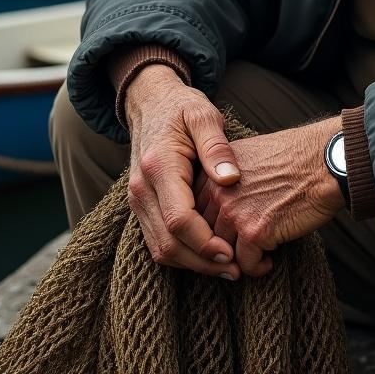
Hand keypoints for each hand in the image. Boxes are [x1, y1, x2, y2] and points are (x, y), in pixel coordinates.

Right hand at [124, 64, 241, 277]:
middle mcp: (141, 188)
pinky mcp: (142, 206)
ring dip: (192, 264)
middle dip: (201, 262)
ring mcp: (138, 200)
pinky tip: (209, 254)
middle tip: (236, 269)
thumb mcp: (204, 116)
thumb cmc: (182, 108)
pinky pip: (157, 241)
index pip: (178, 219)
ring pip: (159, 248)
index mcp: (159, 165)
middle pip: (166, 242)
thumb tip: (231, 179)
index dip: (204, 242)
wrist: (151, 104)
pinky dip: (182, 254)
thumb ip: (217, 146)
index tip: (232, 252)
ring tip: (227, 268)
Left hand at [196, 115, 344, 277]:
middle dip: (220, 249)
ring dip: (239, 260)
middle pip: (204, 235)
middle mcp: (219, 192)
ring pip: (222, 252)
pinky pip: (246, 264)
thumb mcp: (249, 157)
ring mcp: (234, 212)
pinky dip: (258, 267)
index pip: (194, 212)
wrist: (325, 162)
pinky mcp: (255, 231)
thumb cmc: (295, 159)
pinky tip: (270, 260)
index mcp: (214, 172)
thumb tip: (216, 207)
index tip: (221, 238)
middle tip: (236, 255)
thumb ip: (226, 179)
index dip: (208, 228)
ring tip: (257, 257)